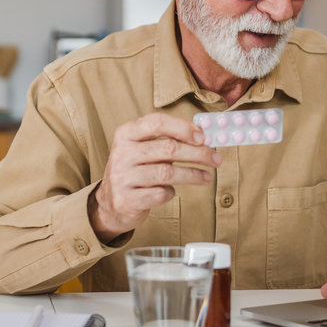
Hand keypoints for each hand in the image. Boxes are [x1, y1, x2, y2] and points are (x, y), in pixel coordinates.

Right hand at [89, 113, 220, 242]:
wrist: (110, 203)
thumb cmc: (135, 171)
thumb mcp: (142, 149)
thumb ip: (167, 140)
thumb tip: (203, 138)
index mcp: (125, 133)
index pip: (157, 123)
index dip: (183, 128)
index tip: (203, 137)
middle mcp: (122, 153)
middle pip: (168, 148)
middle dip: (198, 153)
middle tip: (215, 159)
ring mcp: (122, 177)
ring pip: (167, 173)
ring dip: (193, 175)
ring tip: (206, 177)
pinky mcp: (127, 199)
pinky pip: (160, 194)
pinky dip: (171, 192)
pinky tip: (172, 191)